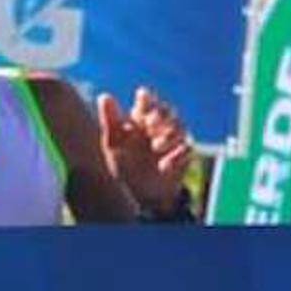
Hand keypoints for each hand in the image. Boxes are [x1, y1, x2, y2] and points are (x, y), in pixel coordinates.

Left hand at [98, 87, 193, 217]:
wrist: (139, 193)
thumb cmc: (124, 164)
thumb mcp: (113, 144)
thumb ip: (110, 120)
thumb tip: (104, 96)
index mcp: (140, 119)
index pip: (146, 100)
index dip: (145, 97)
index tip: (142, 97)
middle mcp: (158, 125)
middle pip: (166, 110)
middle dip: (159, 114)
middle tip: (149, 125)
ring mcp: (172, 139)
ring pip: (179, 126)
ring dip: (168, 135)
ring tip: (156, 147)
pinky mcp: (183, 154)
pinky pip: (186, 148)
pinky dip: (175, 156)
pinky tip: (163, 166)